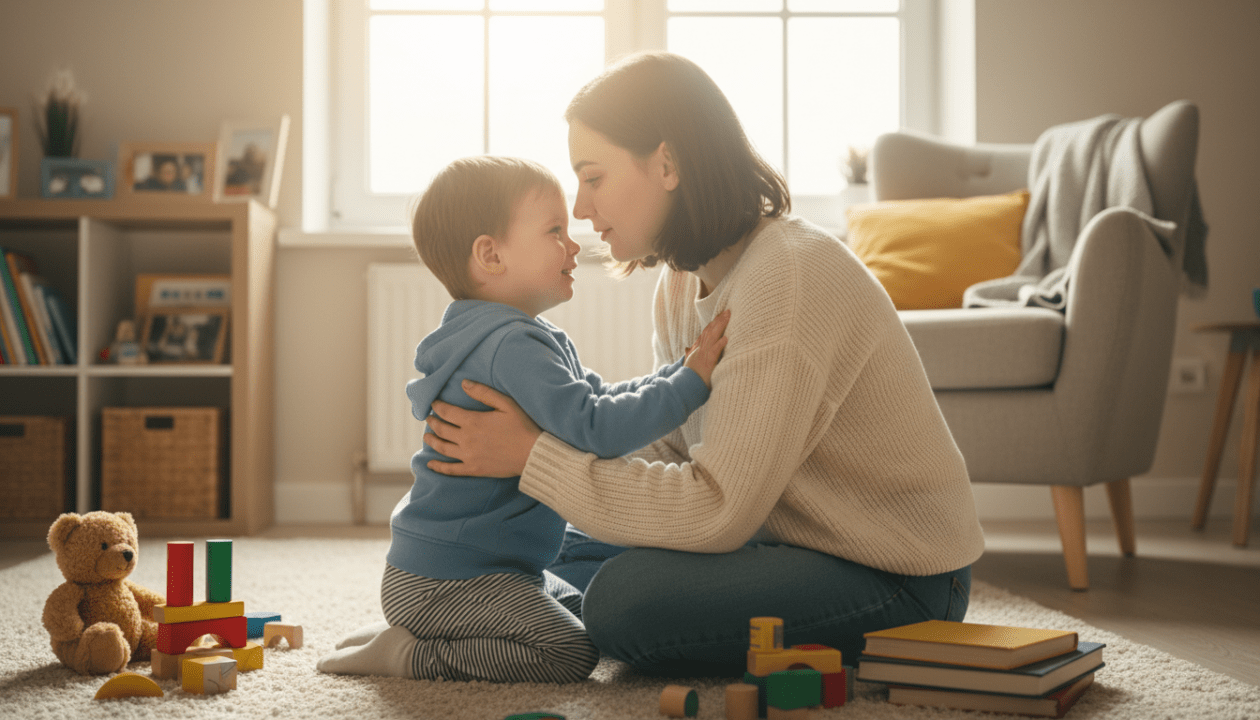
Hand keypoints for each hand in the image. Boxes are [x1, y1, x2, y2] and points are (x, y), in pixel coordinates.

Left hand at [423, 380, 542, 476]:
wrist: (533, 454)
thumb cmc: (523, 426)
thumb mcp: (506, 404)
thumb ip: (483, 392)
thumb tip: (464, 383)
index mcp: (473, 421)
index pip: (447, 412)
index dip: (438, 406)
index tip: (433, 403)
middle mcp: (466, 439)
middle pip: (441, 429)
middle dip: (433, 422)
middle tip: (428, 418)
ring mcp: (468, 456)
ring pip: (442, 448)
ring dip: (431, 441)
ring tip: (427, 437)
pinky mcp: (473, 469)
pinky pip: (451, 469)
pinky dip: (438, 467)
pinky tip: (430, 464)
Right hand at [684, 309, 730, 388]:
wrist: (684, 387)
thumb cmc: (689, 377)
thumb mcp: (688, 363)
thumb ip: (689, 354)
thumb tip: (687, 347)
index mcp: (697, 349)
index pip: (705, 333)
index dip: (713, 323)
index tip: (720, 315)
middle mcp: (700, 349)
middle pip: (709, 331)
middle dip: (718, 320)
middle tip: (727, 311)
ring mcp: (703, 355)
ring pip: (712, 337)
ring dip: (720, 326)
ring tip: (727, 317)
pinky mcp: (708, 362)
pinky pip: (714, 352)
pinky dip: (719, 344)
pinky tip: (726, 338)